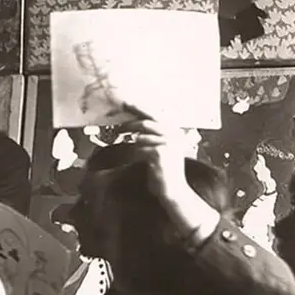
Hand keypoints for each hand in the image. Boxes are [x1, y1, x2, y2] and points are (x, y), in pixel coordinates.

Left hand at [118, 105, 219, 243]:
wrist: (173, 190)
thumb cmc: (164, 172)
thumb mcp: (161, 151)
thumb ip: (152, 138)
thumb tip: (135, 126)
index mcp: (175, 132)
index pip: (156, 116)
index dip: (140, 109)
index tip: (127, 104)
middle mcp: (174, 135)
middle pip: (148, 122)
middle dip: (131, 122)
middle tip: (119, 125)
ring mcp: (168, 144)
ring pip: (142, 137)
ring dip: (133, 142)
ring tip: (128, 146)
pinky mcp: (160, 153)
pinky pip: (140, 148)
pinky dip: (135, 153)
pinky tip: (137, 158)